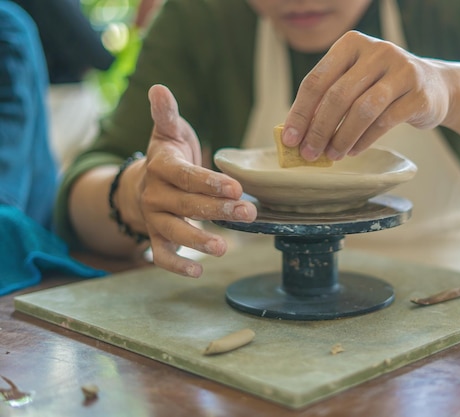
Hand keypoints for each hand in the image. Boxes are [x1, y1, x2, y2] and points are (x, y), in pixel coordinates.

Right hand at [136, 85, 256, 276]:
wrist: (145, 179)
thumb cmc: (169, 155)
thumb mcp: (168, 132)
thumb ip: (167, 114)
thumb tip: (159, 87)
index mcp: (160, 165)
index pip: (185, 176)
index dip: (209, 183)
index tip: (235, 187)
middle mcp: (154, 194)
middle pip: (186, 205)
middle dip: (218, 210)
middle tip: (248, 213)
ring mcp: (153, 217)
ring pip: (174, 232)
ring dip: (198, 240)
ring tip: (224, 247)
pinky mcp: (155, 236)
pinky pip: (161, 255)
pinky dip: (177, 265)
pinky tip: (199, 272)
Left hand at [282, 30, 451, 160]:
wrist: (435, 86)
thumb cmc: (383, 86)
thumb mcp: (354, 81)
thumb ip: (328, 99)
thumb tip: (297, 133)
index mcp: (352, 44)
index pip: (317, 80)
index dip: (300, 112)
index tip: (290, 139)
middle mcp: (377, 51)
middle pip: (338, 95)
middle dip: (319, 130)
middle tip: (309, 153)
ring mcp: (401, 70)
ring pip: (362, 110)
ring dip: (342, 138)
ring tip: (332, 156)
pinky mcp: (418, 94)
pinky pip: (384, 122)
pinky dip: (364, 140)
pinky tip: (353, 151)